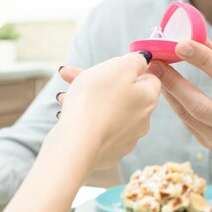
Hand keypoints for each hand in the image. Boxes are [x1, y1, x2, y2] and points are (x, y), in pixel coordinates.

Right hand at [57, 52, 162, 168]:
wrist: (76, 143)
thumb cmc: (95, 101)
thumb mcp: (118, 67)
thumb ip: (135, 60)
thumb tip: (144, 60)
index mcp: (148, 98)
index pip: (148, 78)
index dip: (128, 69)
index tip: (109, 67)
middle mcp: (142, 120)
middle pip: (123, 93)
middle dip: (97, 82)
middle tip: (71, 74)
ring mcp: (125, 139)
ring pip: (107, 110)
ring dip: (87, 100)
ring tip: (63, 95)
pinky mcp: (109, 152)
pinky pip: (99, 129)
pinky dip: (86, 119)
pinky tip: (67, 114)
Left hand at [158, 39, 211, 157]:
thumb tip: (197, 39)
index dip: (203, 59)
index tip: (180, 44)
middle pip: (202, 105)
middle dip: (175, 82)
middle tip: (155, 62)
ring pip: (190, 116)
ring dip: (169, 92)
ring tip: (155, 73)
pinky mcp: (211, 145)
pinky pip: (188, 123)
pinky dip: (175, 104)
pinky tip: (164, 89)